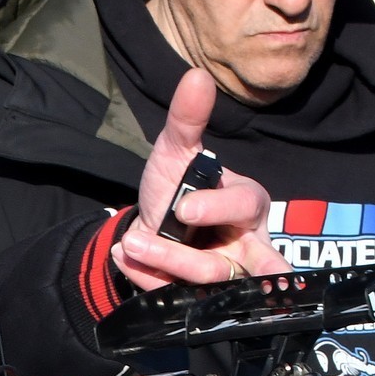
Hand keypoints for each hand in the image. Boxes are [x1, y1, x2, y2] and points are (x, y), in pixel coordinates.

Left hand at [112, 68, 290, 289]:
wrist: (148, 226)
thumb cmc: (175, 188)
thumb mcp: (175, 151)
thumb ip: (187, 118)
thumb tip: (196, 76)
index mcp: (248, 203)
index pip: (246, 204)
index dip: (216, 207)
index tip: (182, 209)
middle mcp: (247, 244)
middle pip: (246, 263)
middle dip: (200, 262)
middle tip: (157, 247)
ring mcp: (226, 276)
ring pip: (212, 284)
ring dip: (163, 264)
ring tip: (129, 244)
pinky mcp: (202, 299)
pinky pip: (181, 298)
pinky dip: (149, 280)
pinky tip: (126, 258)